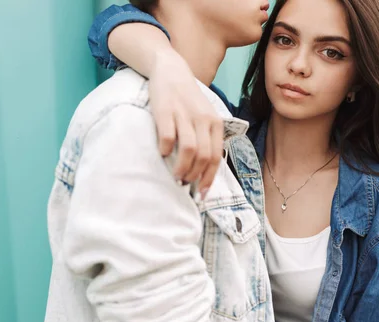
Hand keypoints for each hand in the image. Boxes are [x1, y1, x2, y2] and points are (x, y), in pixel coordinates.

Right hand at [148, 50, 223, 197]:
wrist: (171, 70)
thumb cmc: (187, 99)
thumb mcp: (204, 116)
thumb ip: (207, 138)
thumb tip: (203, 170)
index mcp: (215, 123)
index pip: (216, 157)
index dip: (209, 178)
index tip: (201, 193)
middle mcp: (203, 119)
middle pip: (204, 156)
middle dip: (195, 176)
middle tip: (185, 184)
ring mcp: (184, 115)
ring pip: (189, 149)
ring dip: (182, 168)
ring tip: (176, 176)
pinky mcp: (165, 111)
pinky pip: (168, 136)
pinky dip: (165, 150)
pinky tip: (162, 154)